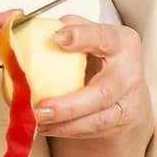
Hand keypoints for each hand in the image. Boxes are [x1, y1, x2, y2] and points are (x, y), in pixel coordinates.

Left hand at [32, 16, 152, 142]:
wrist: (126, 89)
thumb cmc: (103, 56)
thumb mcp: (90, 35)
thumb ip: (67, 28)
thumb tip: (28, 26)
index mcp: (121, 43)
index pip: (103, 38)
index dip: (82, 37)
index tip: (58, 38)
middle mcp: (128, 73)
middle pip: (102, 93)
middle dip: (69, 104)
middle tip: (40, 108)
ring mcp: (124, 102)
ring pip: (95, 119)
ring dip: (62, 123)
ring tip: (36, 120)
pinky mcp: (116, 123)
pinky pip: (87, 130)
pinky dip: (62, 130)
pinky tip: (43, 127)